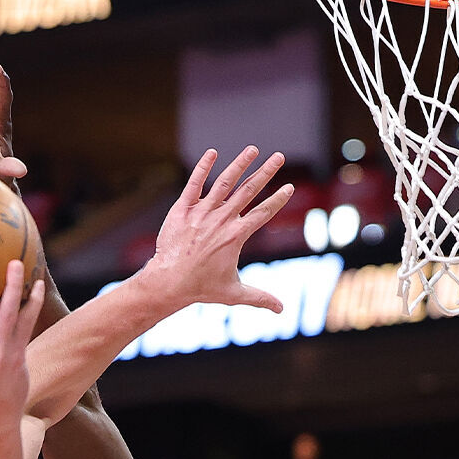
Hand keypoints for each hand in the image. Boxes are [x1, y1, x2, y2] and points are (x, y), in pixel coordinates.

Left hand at [143, 147, 293, 311]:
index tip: (289, 188)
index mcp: (237, 236)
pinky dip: (203, 168)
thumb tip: (282, 310)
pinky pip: (194, 184)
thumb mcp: (234, 293)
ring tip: (252, 149)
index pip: (263, 213)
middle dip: (266, 172)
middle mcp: (222, 220)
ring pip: (224, 182)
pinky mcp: (182, 209)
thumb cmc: (201, 288)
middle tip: (279, 156)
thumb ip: (260, 297)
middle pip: (249, 190)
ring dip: (240, 164)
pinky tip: (212, 153)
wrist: (169, 281)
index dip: (278, 200)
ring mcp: (202, 212)